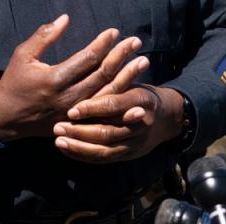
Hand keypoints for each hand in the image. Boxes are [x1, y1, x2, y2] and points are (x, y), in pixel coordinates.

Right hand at [0, 15, 148, 140]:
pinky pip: (103, 109)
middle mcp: (68, 97)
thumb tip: (65, 18)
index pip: (87, 59)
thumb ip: (44, 36)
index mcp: (54, 79)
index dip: (103, 44)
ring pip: (107, 93)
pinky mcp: (77, 122)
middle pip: (103, 75)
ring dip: (127, 76)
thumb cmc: (13, 83)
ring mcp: (74, 113)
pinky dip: (119, 96)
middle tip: (136, 42)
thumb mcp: (22, 55)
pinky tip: (131, 85)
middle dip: (121, 56)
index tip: (114, 32)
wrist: (5, 120)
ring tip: (142, 61)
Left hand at [51, 85, 183, 163]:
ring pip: (104, 150)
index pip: (113, 105)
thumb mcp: (132, 83)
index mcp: (141, 100)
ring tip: (59, 140)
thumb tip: (87, 66)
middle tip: (58, 126)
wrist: (166, 118)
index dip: (91, 108)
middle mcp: (141, 124)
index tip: (71, 110)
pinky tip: (67, 149)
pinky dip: (84, 155)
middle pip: (107, 132)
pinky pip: (104, 159)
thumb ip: (114, 81)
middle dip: (80, 131)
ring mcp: (136, 143)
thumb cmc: (140, 95)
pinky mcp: (130, 155)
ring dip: (79, 146)